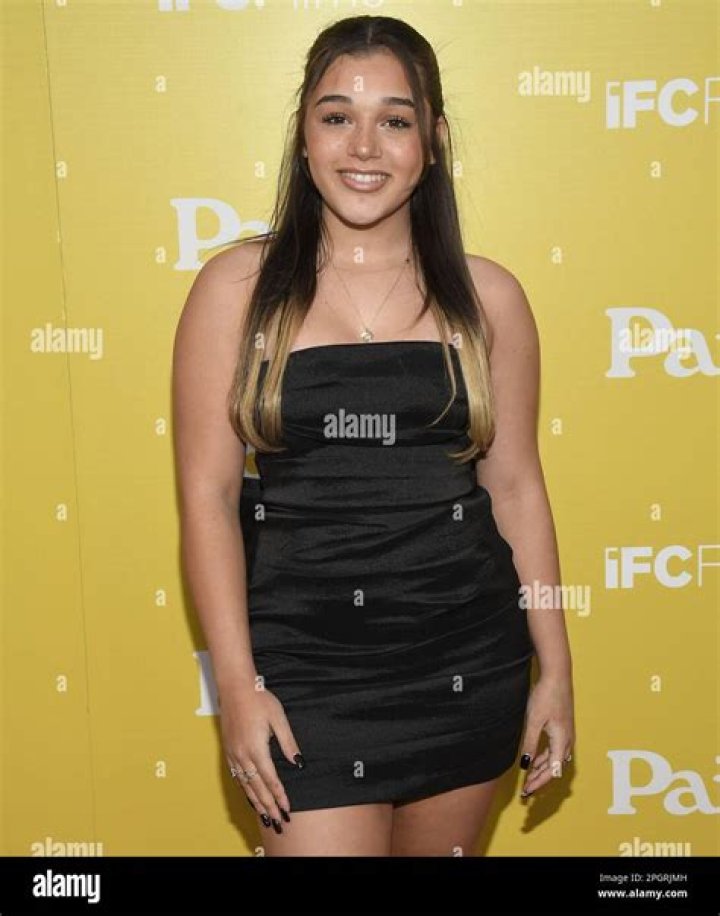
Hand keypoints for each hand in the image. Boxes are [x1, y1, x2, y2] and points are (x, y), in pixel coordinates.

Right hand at [219, 682, 303, 829]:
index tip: (288, 808)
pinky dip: (245, 790)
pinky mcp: (229, 750)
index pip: (270, 779)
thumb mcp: (279, 719)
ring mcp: (234, 754)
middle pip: (257, 788)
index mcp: (256, 749)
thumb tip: (298, 763)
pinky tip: (250, 796)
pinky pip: (237, 777)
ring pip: (246, 785)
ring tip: (266, 815)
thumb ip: (288, 743)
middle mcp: (243, 755)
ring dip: (256, 802)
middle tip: (279, 821)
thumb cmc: (259, 700)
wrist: (235, 688)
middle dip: (269, 806)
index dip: (280, 796)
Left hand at [518, 672, 574, 797]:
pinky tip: (534, 762)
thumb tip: (526, 765)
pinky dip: (544, 759)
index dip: (540, 784)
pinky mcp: (562, 729)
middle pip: (554, 769)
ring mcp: (566, 735)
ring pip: (555, 760)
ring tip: (528, 780)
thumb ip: (530, 744)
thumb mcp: (534, 721)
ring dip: (542, 771)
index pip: (552, 771)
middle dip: (540, 781)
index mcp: (562, 741)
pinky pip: (554, 751)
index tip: (528, 792)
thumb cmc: (546, 696)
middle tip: (526, 792)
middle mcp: (567, 741)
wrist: (557, 676)